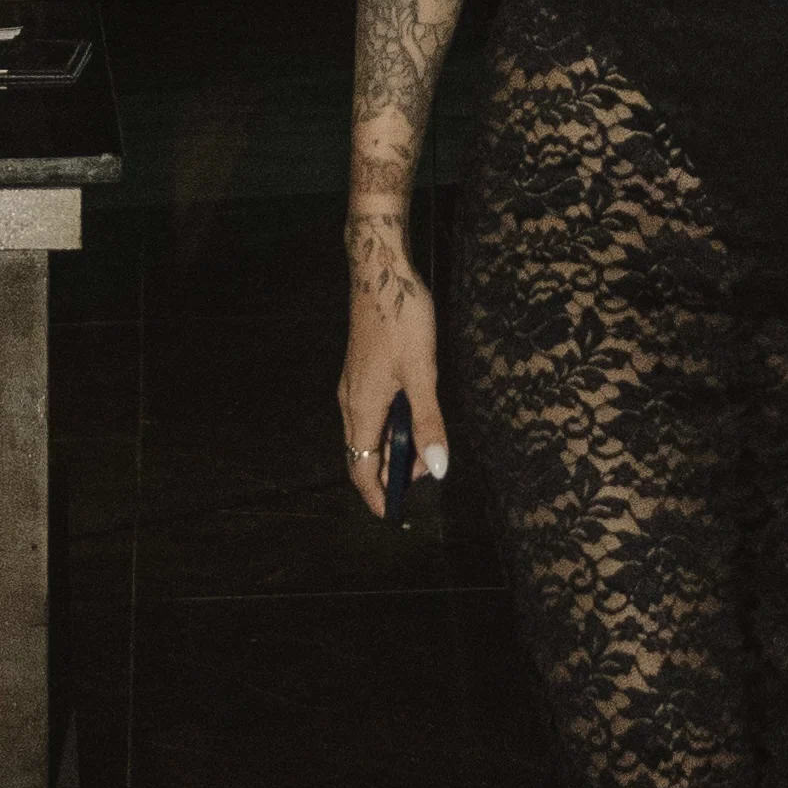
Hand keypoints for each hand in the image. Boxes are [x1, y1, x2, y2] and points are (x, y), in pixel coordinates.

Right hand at [338, 215, 446, 518]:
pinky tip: (416, 416)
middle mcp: (351, 403)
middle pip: (364, 454)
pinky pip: (373, 413)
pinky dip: (393, 425)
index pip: (361, 469)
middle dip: (392, 473)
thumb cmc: (402, 320)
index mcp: (361, 409)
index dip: (377, 495)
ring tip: (427, 447)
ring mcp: (354, 387)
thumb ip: (429, 423)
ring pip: (369, 433)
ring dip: (395, 447)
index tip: (395, 514)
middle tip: (427, 474)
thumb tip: (436, 469)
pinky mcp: (362, 372)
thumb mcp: (423, 374)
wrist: (380, 273)